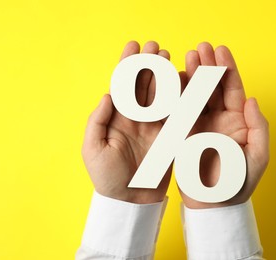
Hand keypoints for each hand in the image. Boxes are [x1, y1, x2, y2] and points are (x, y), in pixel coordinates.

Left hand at [81, 41, 171, 203]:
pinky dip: (180, 96)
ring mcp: (154, 126)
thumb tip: (108, 95)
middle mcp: (136, 118)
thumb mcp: (93, 149)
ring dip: (164, 75)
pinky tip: (183, 80)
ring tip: (168, 57)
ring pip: (161, 94)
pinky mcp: (169, 136)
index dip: (127, 66)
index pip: (123, 86)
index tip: (133, 46)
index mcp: (116, 119)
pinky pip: (175, 113)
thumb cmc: (107, 178)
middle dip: (148, 65)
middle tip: (155, 46)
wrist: (130, 201)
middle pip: (143, 85)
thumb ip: (98, 121)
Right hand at [179, 42, 268, 208]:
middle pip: (214, 87)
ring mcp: (201, 125)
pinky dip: (178, 94)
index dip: (227, 69)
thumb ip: (258, 128)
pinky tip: (175, 79)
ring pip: (196, 94)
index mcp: (239, 122)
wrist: (213, 204)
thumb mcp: (257, 157)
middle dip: (208, 66)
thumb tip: (253, 100)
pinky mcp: (184, 132)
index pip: (233, 90)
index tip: (220, 51)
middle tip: (200, 48)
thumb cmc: (238, 183)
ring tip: (187, 57)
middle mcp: (220, 119)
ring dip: (192, 75)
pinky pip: (181, 109)